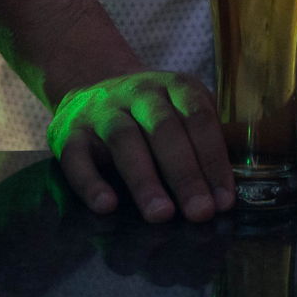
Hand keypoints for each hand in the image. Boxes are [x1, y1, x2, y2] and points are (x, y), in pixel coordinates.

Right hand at [48, 71, 236, 223]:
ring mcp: (102, 111)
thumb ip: (206, 137)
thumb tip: (227, 189)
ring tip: (161, 215)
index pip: (198, 118)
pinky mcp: (69, 132)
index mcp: (173, 86)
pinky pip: (76, 156)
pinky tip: (106, 206)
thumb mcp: (181, 107)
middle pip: (164, 130)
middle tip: (199, 212)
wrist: (91, 82)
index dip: (214, 159)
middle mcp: (139, 92)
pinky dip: (90, 182)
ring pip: (124, 140)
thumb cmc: (150, 112)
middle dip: (185, 174)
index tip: (224, 199)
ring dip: (144, 180)